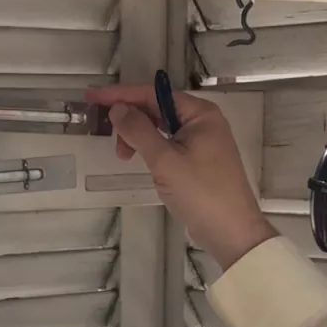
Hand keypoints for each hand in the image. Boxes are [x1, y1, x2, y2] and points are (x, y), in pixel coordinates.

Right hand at [87, 84, 275, 269]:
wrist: (231, 232)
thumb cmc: (201, 192)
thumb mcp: (165, 160)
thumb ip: (139, 131)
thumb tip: (117, 108)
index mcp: (200, 113)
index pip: (154, 94)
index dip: (121, 95)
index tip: (94, 97)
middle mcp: (202, 122)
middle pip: (157, 109)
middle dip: (130, 121)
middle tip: (112, 140)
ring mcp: (202, 142)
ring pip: (161, 128)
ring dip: (139, 137)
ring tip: (124, 157)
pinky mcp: (198, 161)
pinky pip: (168, 145)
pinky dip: (151, 149)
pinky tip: (141, 161)